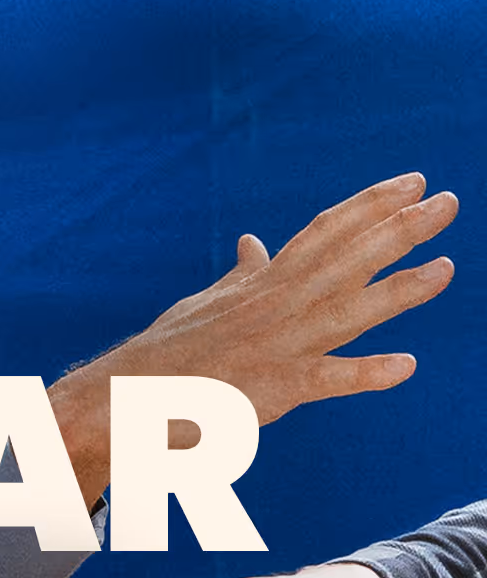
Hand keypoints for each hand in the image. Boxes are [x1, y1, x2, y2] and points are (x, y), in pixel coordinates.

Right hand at [50, 173, 456, 503]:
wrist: (128, 396)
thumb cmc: (168, 354)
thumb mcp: (206, 303)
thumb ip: (240, 275)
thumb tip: (253, 242)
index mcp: (264, 283)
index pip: (326, 232)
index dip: (371, 204)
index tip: (412, 181)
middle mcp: (277, 304)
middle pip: (348, 257)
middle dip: (401, 228)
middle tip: (449, 201)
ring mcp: (277, 344)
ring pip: (349, 309)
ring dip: (401, 289)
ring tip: (446, 268)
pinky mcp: (273, 388)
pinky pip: (327, 379)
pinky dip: (366, 373)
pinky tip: (405, 366)